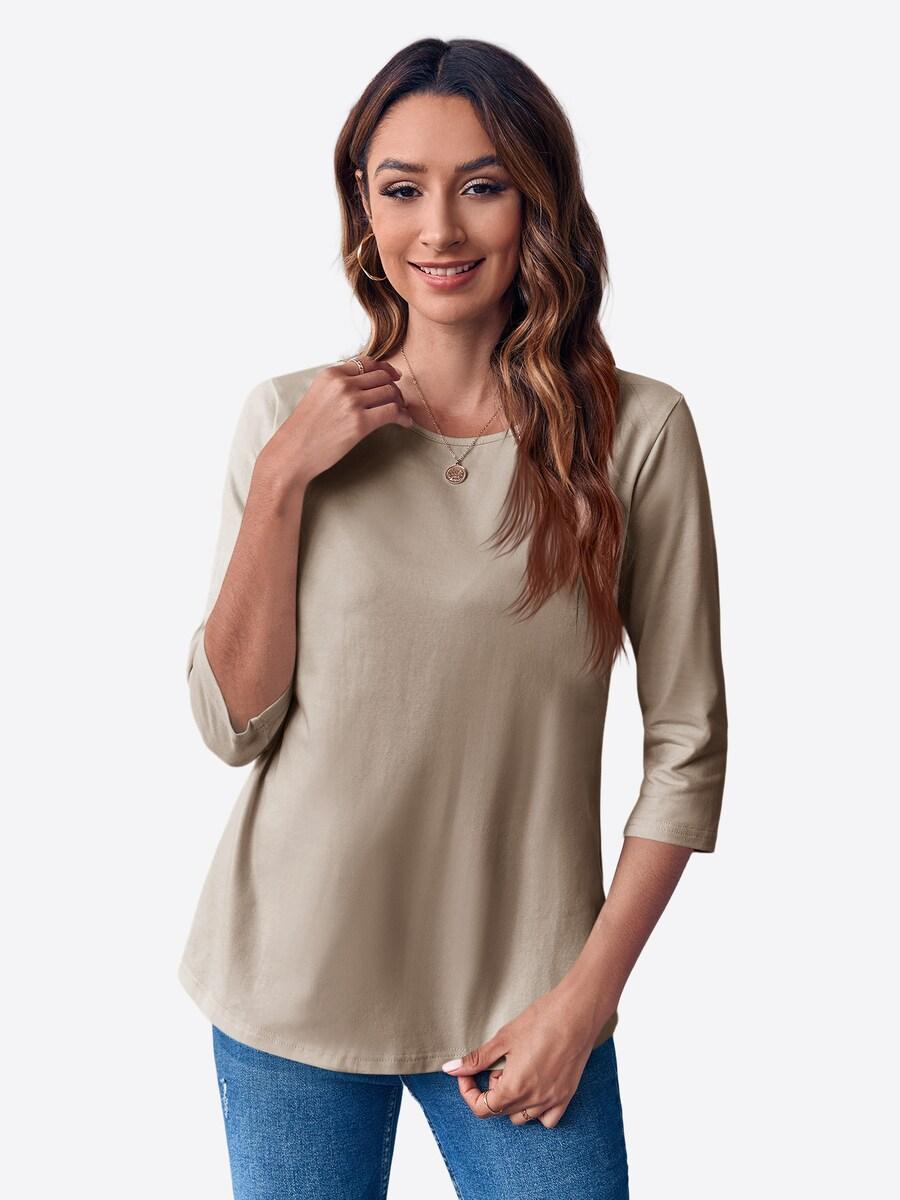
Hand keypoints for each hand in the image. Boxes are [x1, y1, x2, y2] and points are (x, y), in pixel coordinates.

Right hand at [256, 355, 412, 494]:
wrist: (292, 452)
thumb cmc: (304, 430)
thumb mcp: (317, 395)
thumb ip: (338, 386)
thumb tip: (365, 385)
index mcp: (331, 374)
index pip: (367, 363)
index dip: (384, 369)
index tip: (393, 376)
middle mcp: (342, 384)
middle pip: (382, 376)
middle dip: (394, 387)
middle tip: (399, 399)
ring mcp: (352, 402)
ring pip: (390, 392)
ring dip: (400, 402)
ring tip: (401, 413)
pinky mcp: (360, 422)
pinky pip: (392, 412)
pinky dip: (403, 416)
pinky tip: (405, 423)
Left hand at [440, 980, 616, 1128]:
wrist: (577, 1012)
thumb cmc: (541, 1020)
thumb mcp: (503, 1038)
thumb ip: (476, 1059)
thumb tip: (450, 1069)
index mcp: (514, 1088)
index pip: (482, 1108)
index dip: (468, 1091)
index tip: (468, 1073)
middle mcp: (534, 1100)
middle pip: (500, 1111)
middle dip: (491, 1090)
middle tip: (497, 1063)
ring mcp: (552, 1101)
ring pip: (522, 1117)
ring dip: (512, 1101)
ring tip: (516, 1072)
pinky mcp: (567, 1096)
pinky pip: (547, 1119)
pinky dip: (537, 1110)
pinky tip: (534, 1087)